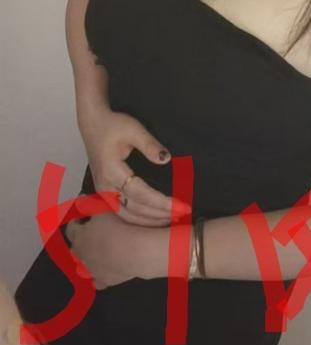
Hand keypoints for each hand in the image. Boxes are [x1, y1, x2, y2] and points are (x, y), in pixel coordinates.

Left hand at [65, 212, 151, 288]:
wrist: (134, 251)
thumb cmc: (118, 227)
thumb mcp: (104, 209)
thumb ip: (91, 204)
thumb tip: (81, 199)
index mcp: (79, 236)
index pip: (71, 228)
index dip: (76, 221)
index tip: (82, 217)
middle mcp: (81, 255)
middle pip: (75, 248)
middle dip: (80, 240)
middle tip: (91, 233)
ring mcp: (91, 270)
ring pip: (82, 267)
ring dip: (86, 259)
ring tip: (97, 252)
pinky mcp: (104, 281)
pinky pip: (96, 281)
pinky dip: (97, 276)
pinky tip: (103, 270)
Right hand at [78, 106, 188, 225]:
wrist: (92, 124)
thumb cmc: (112, 125)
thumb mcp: (133, 129)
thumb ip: (150, 145)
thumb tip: (166, 159)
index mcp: (111, 172)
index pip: (141, 194)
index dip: (162, 203)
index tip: (181, 206)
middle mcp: (105, 186)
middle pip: (135, 209)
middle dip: (160, 214)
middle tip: (183, 214)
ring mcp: (103, 191)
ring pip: (127, 215)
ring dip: (150, 220)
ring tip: (172, 219)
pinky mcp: (105, 192)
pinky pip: (122, 212)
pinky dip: (139, 218)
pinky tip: (153, 219)